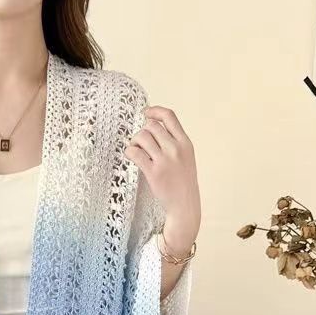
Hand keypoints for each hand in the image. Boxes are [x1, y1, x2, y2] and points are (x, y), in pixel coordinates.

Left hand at [124, 105, 200, 257]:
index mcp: (185, 142)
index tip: (146, 113)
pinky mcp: (154, 172)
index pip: (170, 117)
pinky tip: (131, 156)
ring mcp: (165, 160)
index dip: (155, 111)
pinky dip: (129, 152)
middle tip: (140, 143)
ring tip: (136, 151)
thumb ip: (174, 141)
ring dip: (134, 142)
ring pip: (142, 137)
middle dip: (142, 132)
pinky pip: (135, 153)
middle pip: (151, 126)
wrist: (184, 203)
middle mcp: (175, 148)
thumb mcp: (186, 156)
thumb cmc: (183, 181)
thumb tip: (154, 127)